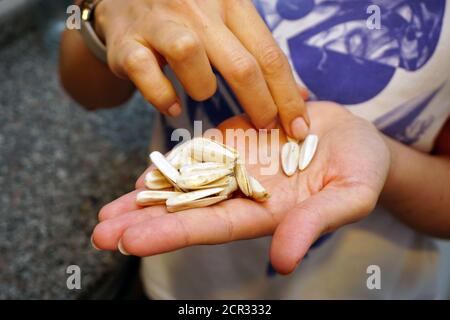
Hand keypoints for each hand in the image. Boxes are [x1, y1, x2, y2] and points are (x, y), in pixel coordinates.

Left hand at [92, 102, 389, 273]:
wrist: (356, 137)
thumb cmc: (361, 170)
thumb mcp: (350, 197)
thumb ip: (315, 224)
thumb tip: (282, 261)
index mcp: (266, 212)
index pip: (212, 226)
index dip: (172, 234)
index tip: (130, 243)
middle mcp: (244, 193)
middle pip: (188, 209)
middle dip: (145, 221)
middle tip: (101, 231)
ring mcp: (238, 165)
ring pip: (187, 182)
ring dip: (149, 195)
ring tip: (110, 208)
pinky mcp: (239, 139)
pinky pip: (201, 151)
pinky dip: (174, 161)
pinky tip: (148, 174)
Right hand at [93, 0, 309, 138]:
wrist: (125, 0)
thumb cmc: (186, 17)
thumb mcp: (228, 23)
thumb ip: (260, 55)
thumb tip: (301, 96)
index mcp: (231, 3)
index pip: (269, 54)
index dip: (287, 97)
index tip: (299, 128)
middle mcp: (198, 8)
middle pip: (240, 63)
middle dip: (260, 105)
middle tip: (265, 127)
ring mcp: (160, 22)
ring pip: (191, 55)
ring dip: (203, 87)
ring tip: (202, 92)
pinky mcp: (127, 42)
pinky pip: (147, 73)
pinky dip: (162, 96)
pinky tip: (172, 105)